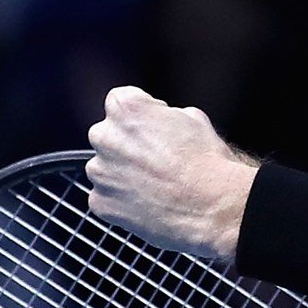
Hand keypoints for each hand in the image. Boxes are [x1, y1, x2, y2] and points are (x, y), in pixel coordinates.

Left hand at [85, 86, 258, 260]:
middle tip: (155, 158)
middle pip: (108, 134)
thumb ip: (165, 116)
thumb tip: (162, 124)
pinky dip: (120, 199)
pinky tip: (147, 201)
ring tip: (153, 183)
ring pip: (104, 167)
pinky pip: (104, 196)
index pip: (119, 101)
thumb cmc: (204, 163)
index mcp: (125, 109)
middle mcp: (105, 137)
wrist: (208, 206)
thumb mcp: (194, 118)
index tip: (154, 126)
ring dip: (121, 172)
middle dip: (126, 144)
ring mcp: (100, 172)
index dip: (141, 114)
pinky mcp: (100, 202)